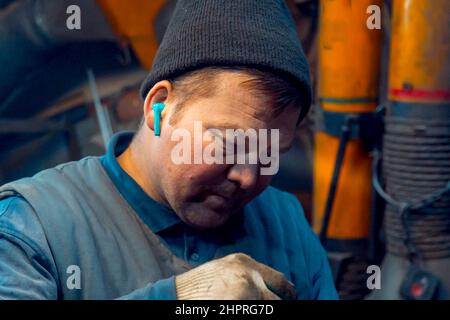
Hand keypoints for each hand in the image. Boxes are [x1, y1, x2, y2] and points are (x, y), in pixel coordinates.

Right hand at [175, 253, 296, 299]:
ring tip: (244, 304)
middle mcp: (247, 276)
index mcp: (244, 263)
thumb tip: (277, 288)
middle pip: (278, 300)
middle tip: (274, 305)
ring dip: (264, 306)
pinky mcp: (239, 306)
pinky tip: (236, 307)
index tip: (290, 299)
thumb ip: (247, 273)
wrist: (173, 296)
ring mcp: (244, 293)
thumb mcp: (223, 269)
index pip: (280, 281)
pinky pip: (258, 309)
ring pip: (269, 307)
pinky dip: (252, 310)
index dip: (287, 294)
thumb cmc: (196, 287)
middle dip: (277, 305)